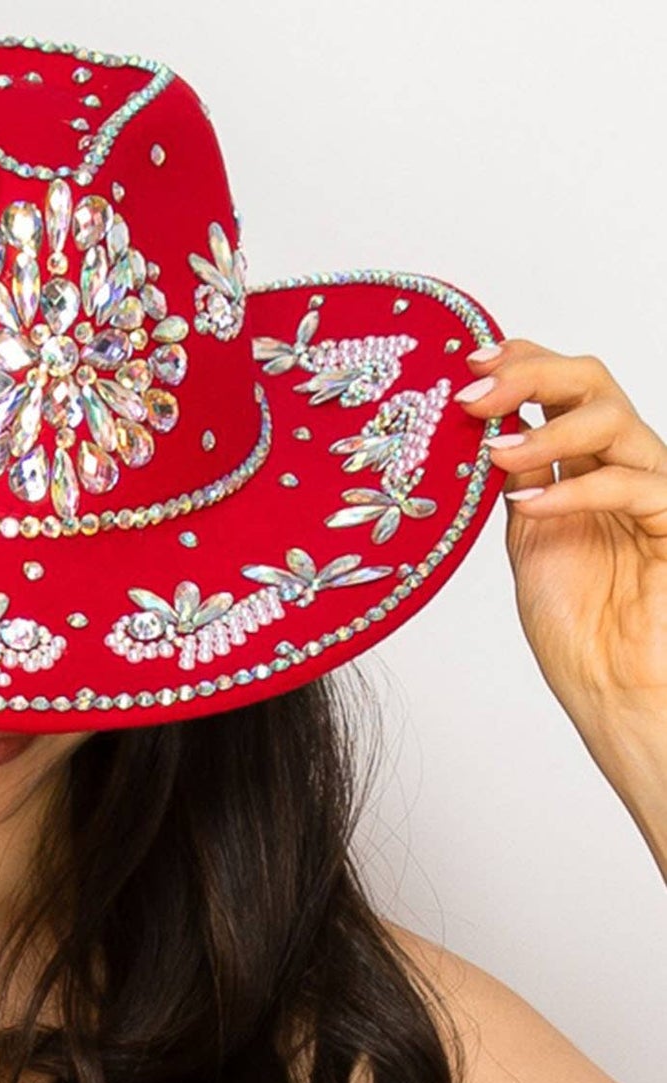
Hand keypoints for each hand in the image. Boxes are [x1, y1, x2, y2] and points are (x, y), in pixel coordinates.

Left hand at [456, 338, 666, 727]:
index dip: (519, 363)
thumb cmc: (576, 624)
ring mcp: (652, 491)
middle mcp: (620, 466)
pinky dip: (576, 486)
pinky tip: (527, 502)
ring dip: (547, 427)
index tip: (466, 364)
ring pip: (614, 420)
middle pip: (591, 383)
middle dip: (529, 375)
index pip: (560, 387)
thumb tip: (481, 428)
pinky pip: (633, 484)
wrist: (613, 687)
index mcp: (582, 465)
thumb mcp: (527, 539)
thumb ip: (514, 483)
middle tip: (472, 394)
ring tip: (495, 453)